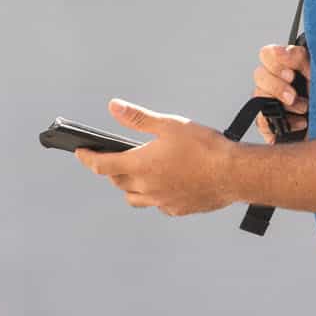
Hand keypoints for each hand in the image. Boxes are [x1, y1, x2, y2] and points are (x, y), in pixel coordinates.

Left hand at [75, 101, 236, 214]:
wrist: (234, 174)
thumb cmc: (205, 147)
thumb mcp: (169, 125)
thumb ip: (138, 118)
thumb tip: (113, 107)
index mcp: (140, 166)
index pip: (101, 165)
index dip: (87, 157)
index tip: (80, 152)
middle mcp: (147, 188)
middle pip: (117, 181)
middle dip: (110, 169)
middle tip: (111, 157)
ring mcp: (162, 201)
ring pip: (134, 197)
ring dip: (128, 186)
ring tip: (134, 173)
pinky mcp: (178, 209)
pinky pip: (157, 204)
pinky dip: (153, 195)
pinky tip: (163, 185)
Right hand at [253, 42, 309, 141]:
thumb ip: (300, 58)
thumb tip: (283, 51)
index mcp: (285, 65)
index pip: (267, 55)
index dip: (275, 62)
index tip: (291, 74)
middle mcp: (274, 81)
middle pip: (259, 75)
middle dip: (277, 87)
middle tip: (293, 96)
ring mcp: (268, 101)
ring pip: (259, 97)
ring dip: (283, 106)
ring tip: (304, 109)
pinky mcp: (269, 122)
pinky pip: (263, 121)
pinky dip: (284, 122)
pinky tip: (300, 123)